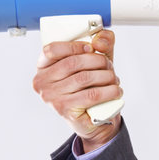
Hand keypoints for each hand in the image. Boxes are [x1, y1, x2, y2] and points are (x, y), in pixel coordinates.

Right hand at [32, 28, 122, 143]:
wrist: (93, 121)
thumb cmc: (88, 88)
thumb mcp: (92, 64)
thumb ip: (98, 45)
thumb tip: (101, 39)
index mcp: (43, 68)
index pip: (52, 50)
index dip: (74, 45)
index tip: (91, 48)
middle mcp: (43, 84)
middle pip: (72, 63)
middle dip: (96, 61)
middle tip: (109, 65)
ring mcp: (53, 99)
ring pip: (84, 79)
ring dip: (105, 76)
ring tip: (114, 78)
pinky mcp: (67, 112)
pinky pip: (91, 96)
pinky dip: (108, 91)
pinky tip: (116, 90)